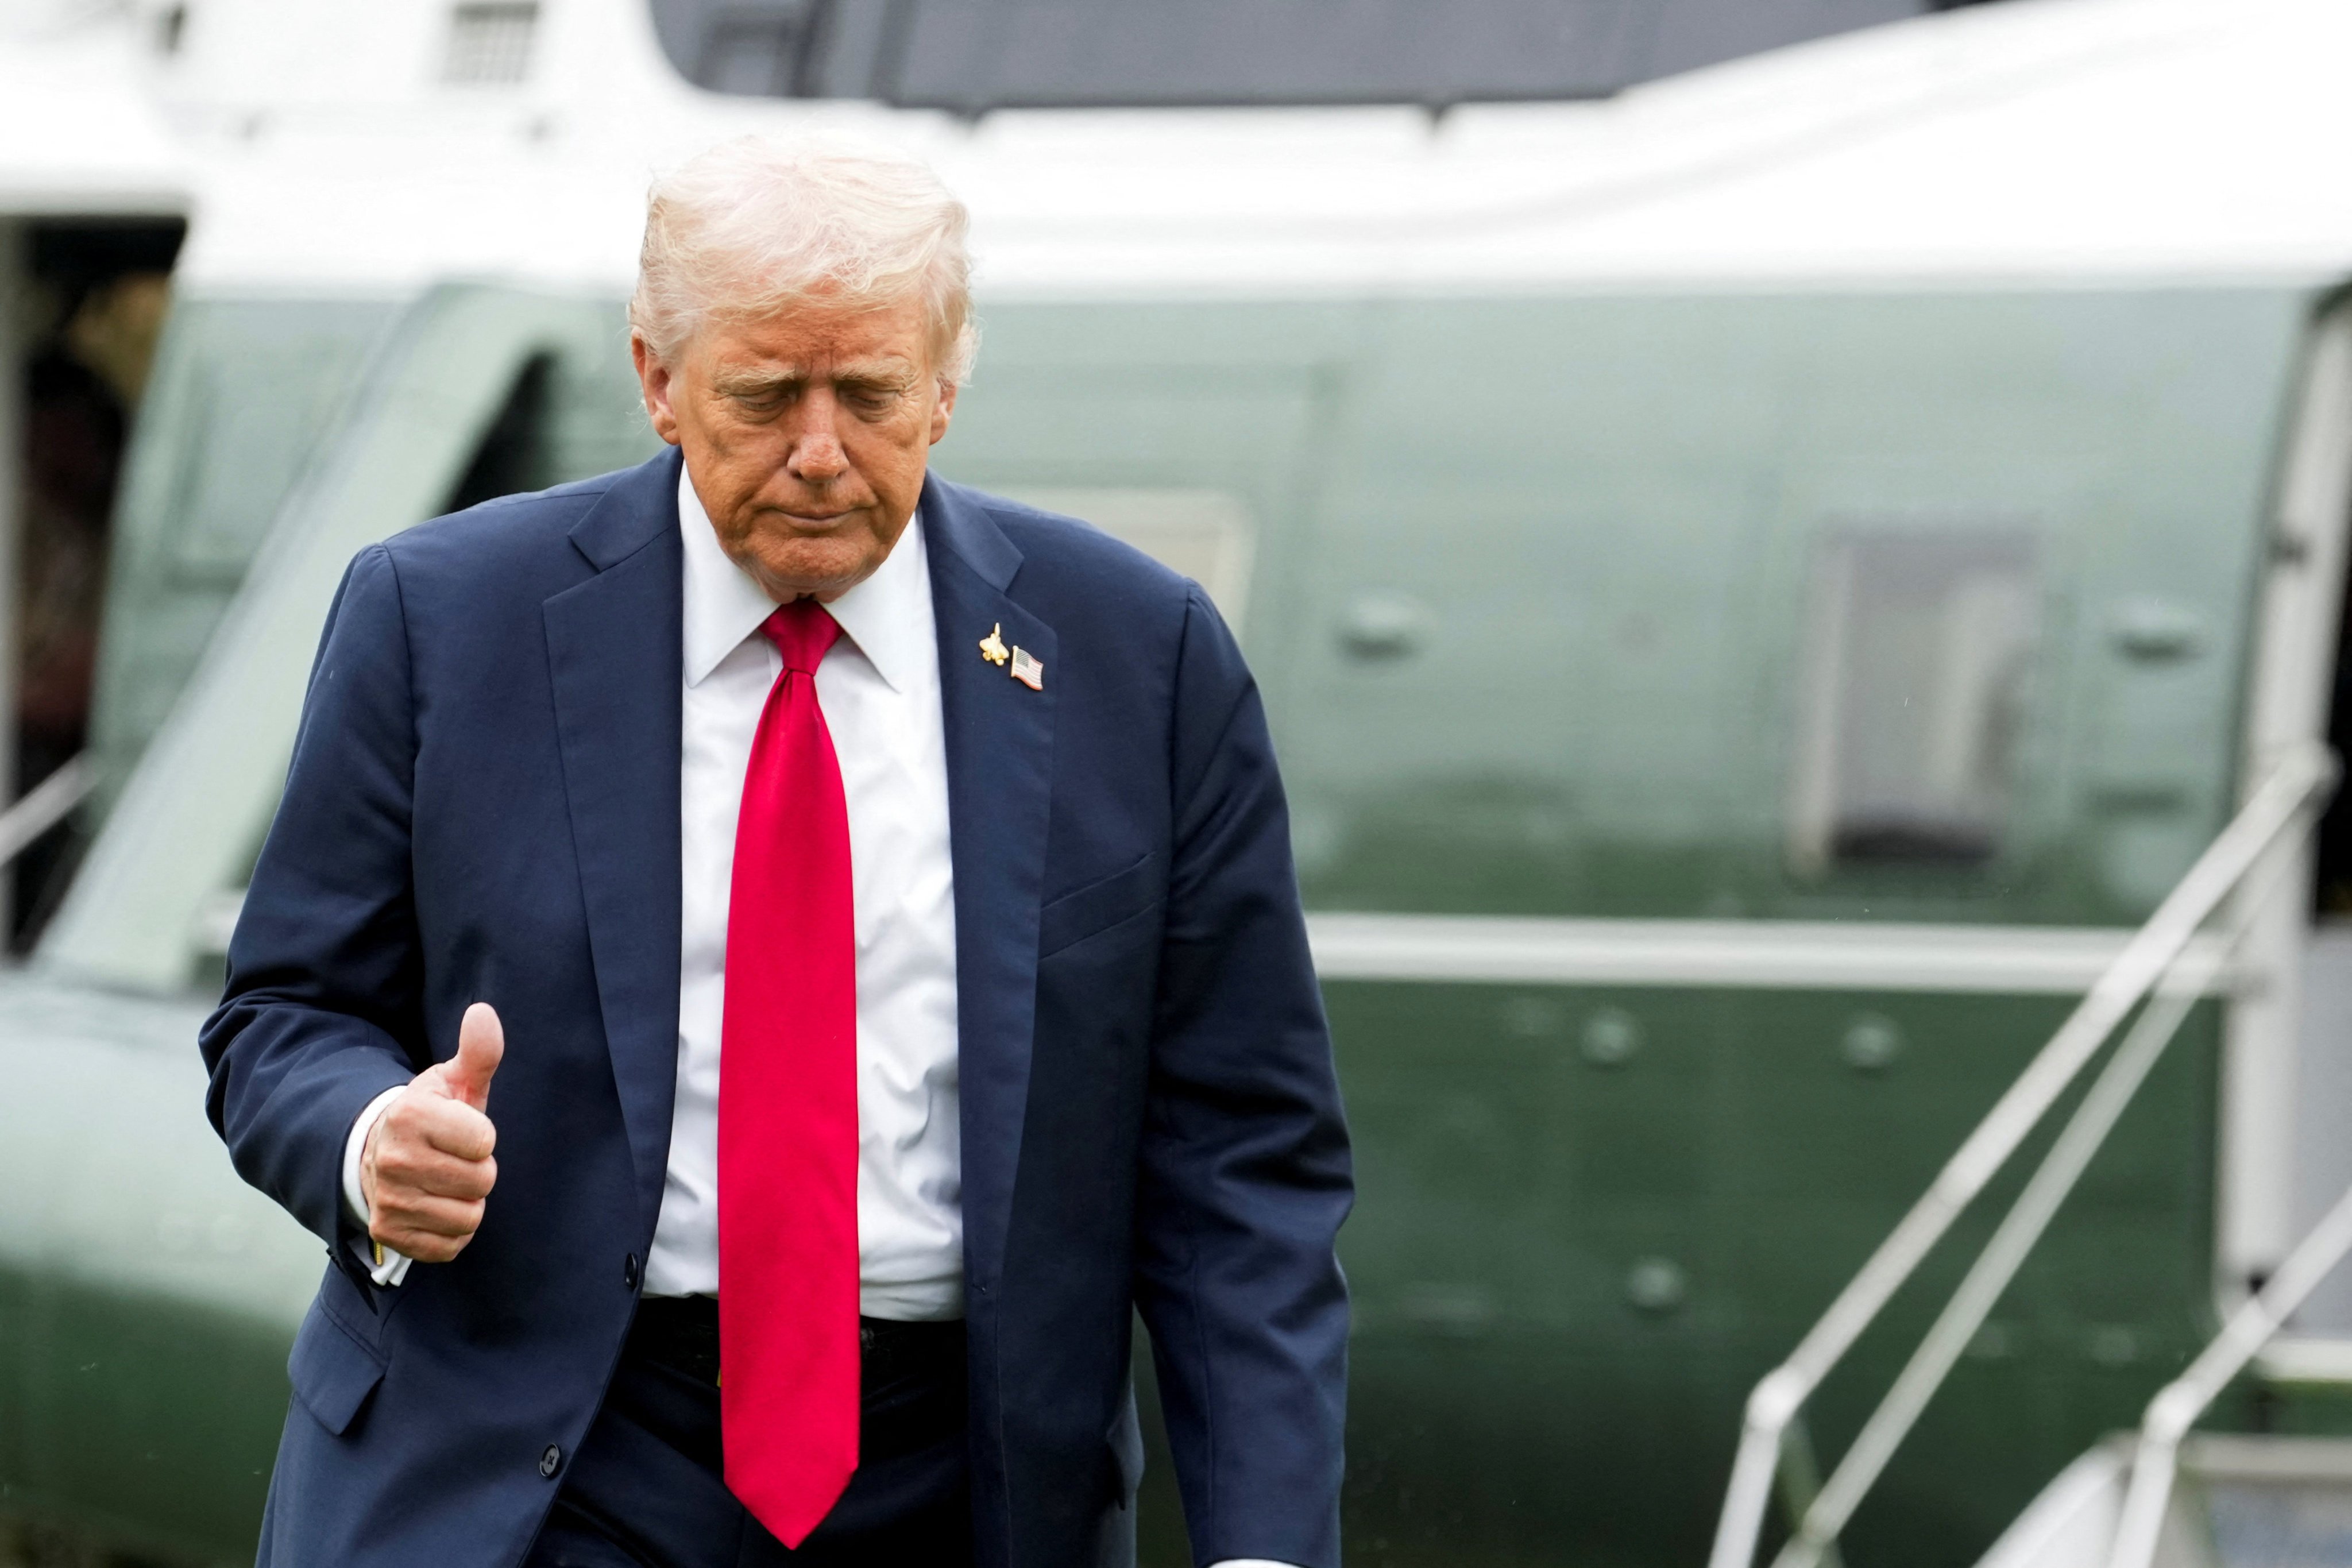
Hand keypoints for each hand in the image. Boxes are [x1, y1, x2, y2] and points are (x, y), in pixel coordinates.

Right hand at [361, 1002, 502, 1262]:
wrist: (378, 1154)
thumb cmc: (430, 1116)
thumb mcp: (454, 1081)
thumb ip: (478, 1052)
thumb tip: (483, 1012)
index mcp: (410, 1116)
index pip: (485, 1141)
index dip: (482, 1136)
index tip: (462, 1130)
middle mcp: (393, 1160)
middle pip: (481, 1180)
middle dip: (478, 1170)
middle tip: (455, 1158)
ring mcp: (389, 1200)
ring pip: (469, 1216)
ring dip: (467, 1201)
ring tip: (445, 1181)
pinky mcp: (390, 1234)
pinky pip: (450, 1246)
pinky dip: (452, 1231)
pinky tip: (437, 1206)